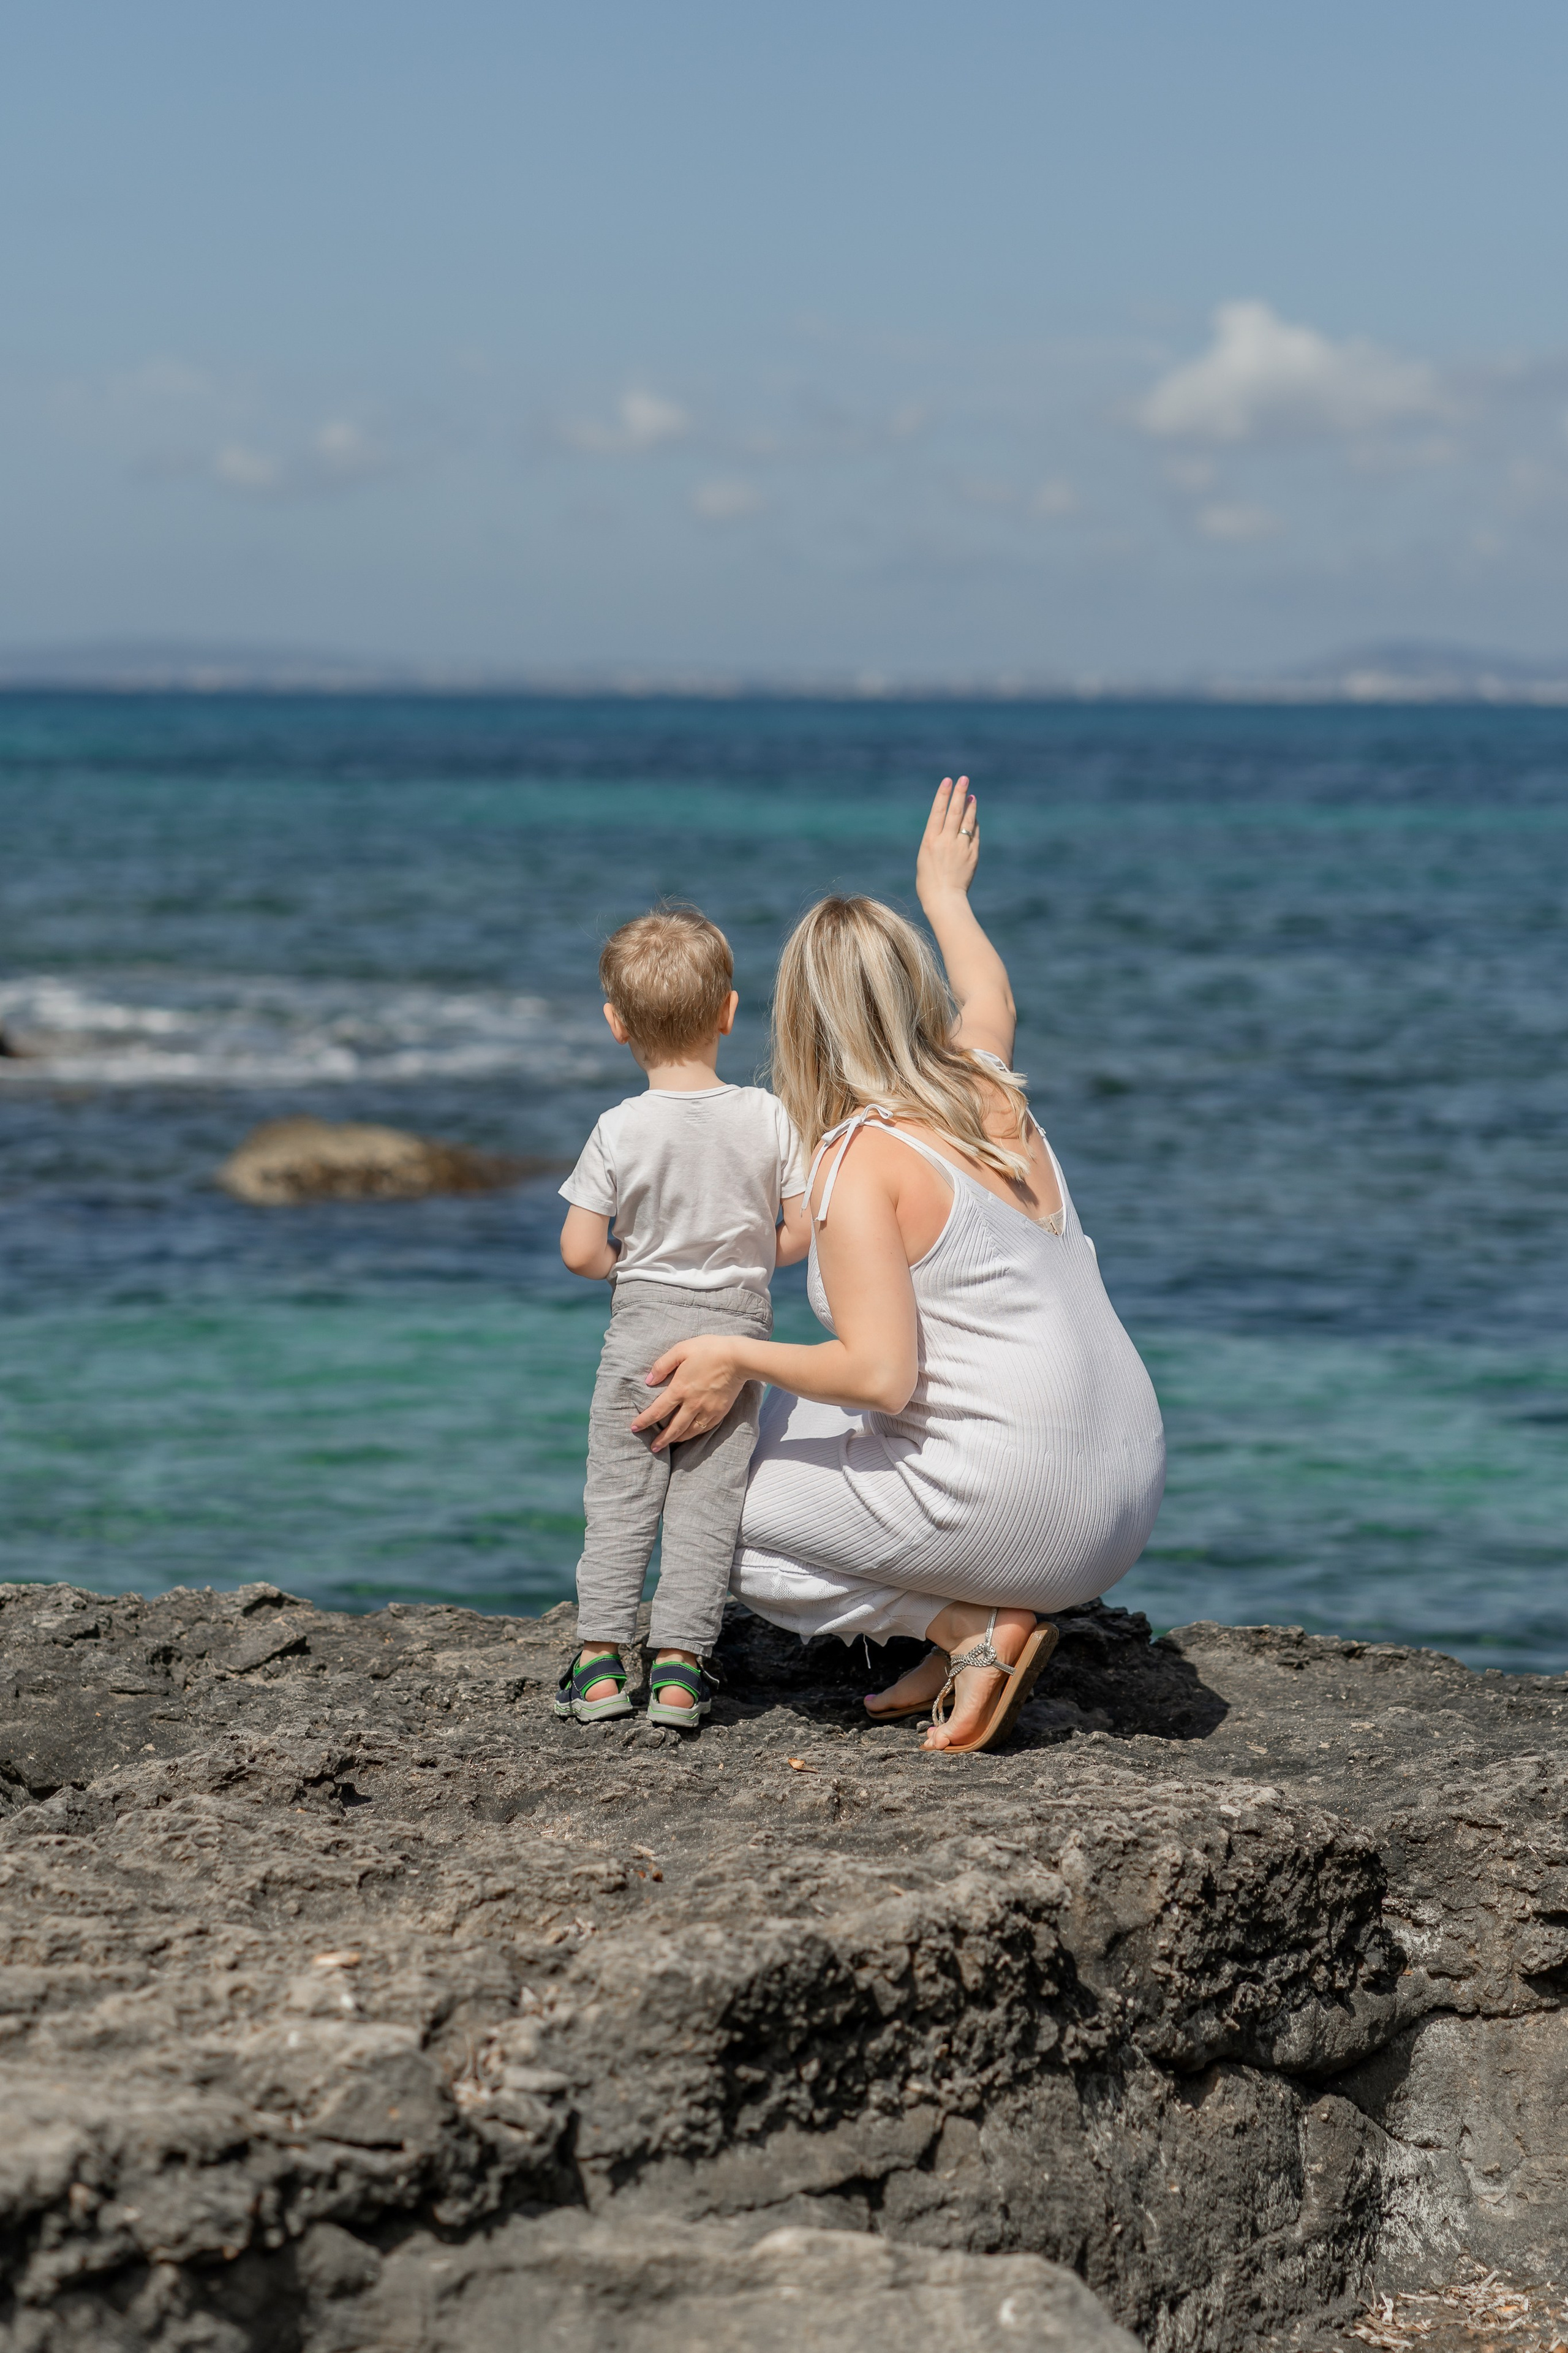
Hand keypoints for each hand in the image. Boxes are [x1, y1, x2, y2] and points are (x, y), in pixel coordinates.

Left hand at [630, 1335, 746, 1451]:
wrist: (738, 1357)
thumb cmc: (709, 1349)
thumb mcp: (681, 1349)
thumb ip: (662, 1365)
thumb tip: (648, 1380)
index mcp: (680, 1389)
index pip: (657, 1411)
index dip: (644, 1421)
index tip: (634, 1428)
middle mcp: (692, 1403)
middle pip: (673, 1428)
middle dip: (661, 1440)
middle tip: (653, 1448)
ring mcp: (707, 1409)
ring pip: (690, 1431)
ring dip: (678, 1439)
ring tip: (671, 1443)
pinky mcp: (720, 1411)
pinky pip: (705, 1428)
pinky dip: (695, 1434)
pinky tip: (691, 1434)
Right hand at [916, 775, 978, 907]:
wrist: (944, 899)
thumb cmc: (929, 882)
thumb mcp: (925, 857)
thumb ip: (935, 840)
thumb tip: (947, 826)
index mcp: (930, 840)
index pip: (938, 811)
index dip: (943, 795)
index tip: (948, 781)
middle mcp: (946, 840)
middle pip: (955, 811)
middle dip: (960, 793)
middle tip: (964, 779)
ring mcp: (961, 847)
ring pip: (968, 821)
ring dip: (970, 806)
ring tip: (972, 795)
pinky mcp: (972, 855)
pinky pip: (975, 834)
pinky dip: (975, 824)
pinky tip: (974, 817)